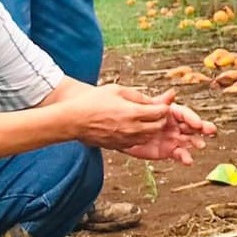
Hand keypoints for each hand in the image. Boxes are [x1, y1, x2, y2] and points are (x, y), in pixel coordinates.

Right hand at [68, 84, 182, 151]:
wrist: (73, 120)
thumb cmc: (92, 102)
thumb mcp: (116, 90)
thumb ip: (138, 95)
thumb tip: (153, 99)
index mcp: (133, 113)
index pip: (160, 113)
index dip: (163, 107)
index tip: (160, 104)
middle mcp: (132, 129)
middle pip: (158, 127)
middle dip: (160, 119)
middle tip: (155, 112)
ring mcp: (126, 139)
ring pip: (149, 136)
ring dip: (151, 128)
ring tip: (144, 119)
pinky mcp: (119, 146)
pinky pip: (137, 142)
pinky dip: (140, 136)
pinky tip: (133, 128)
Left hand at [122, 99, 215, 163]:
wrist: (122, 132)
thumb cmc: (134, 116)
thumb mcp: (145, 106)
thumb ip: (159, 102)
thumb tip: (171, 93)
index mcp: (170, 113)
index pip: (185, 113)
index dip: (192, 118)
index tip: (198, 122)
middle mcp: (174, 125)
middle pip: (192, 126)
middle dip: (202, 128)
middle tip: (210, 131)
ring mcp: (172, 139)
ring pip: (188, 140)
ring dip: (196, 142)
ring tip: (200, 145)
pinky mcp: (168, 151)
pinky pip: (179, 154)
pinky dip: (185, 157)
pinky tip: (188, 160)